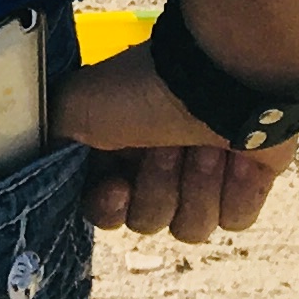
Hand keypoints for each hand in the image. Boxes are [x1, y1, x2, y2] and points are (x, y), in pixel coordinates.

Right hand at [56, 46, 297, 240]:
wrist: (222, 70)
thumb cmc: (147, 85)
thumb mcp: (76, 106)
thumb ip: (51, 142)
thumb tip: (51, 167)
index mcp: (119, 149)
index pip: (105, 211)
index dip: (110, 206)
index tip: (118, 185)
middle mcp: (158, 164)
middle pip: (148, 221)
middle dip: (158, 186)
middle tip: (169, 146)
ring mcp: (205, 174)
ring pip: (192, 228)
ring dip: (197, 185)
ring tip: (207, 145)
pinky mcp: (247, 180)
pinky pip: (235, 219)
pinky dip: (235, 189)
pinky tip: (235, 156)